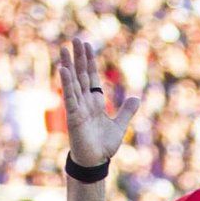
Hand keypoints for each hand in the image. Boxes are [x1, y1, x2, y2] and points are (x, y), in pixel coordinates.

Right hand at [58, 35, 142, 170]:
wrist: (95, 162)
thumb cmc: (104, 146)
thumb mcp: (120, 126)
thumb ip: (127, 112)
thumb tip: (136, 98)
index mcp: (95, 102)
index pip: (91, 77)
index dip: (89, 61)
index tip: (87, 45)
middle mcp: (84, 102)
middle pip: (81, 74)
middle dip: (78, 57)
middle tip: (74, 39)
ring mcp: (77, 108)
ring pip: (72, 82)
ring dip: (68, 65)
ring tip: (63, 48)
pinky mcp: (72, 116)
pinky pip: (69, 97)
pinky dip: (66, 84)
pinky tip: (63, 69)